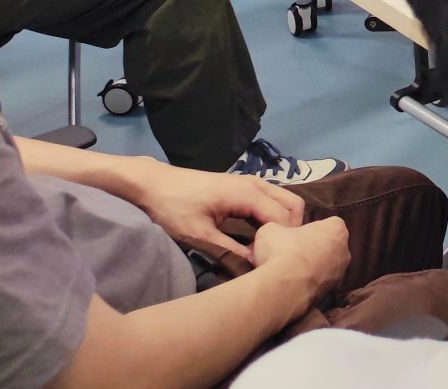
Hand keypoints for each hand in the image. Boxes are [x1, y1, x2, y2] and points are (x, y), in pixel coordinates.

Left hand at [128, 161, 303, 261]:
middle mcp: (257, 184)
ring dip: (284, 223)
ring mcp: (252, 183)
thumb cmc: (173, 208)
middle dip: (291, 231)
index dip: (279, 242)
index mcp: (248, 194)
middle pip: (294, 206)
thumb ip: (230, 249)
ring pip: (286, 201)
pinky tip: (260, 235)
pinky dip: (276, 216)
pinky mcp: (246, 186)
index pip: (282, 219)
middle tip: (274, 254)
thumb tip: (256, 265)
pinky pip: (274, 200)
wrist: (153, 184)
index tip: (265, 261)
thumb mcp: (199, 234)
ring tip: (268, 247)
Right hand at [253, 216, 348, 310]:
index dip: (311, 229)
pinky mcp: (330, 293)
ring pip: (325, 267)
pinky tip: (290, 285)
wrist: (282, 288)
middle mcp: (344, 250)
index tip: (297, 235)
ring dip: (310, 268)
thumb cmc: (281, 251)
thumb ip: (279, 229)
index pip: (328, 224)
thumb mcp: (271, 230)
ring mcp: (339, 274)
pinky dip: (307, 284)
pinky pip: (318, 285)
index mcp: (336, 229)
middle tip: (291, 252)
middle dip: (313, 249)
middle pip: (328, 246)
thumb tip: (275, 234)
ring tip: (288, 272)